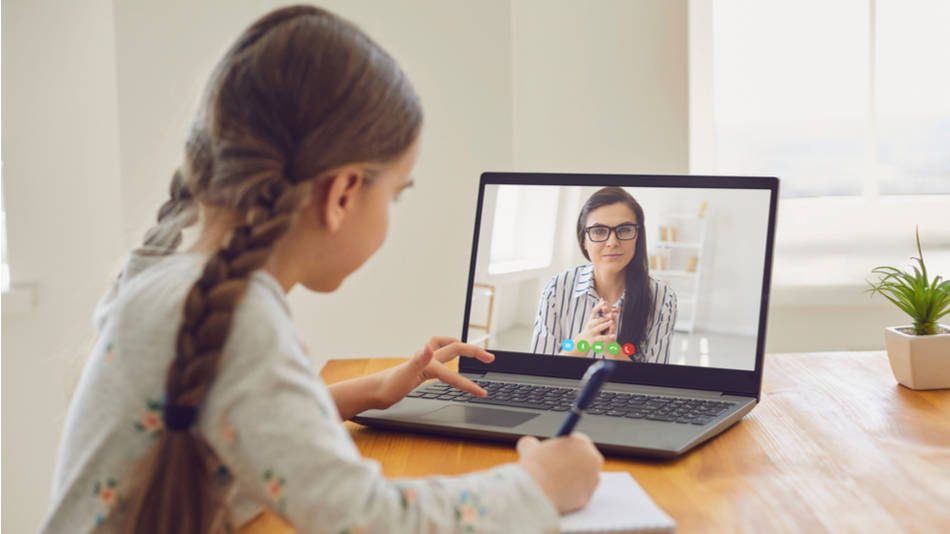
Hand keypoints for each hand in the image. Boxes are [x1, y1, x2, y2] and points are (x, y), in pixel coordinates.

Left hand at [374, 336, 494, 408]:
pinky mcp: (419, 369)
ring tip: (474, 352)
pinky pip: (440, 359)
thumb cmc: (386, 388)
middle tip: (490, 358)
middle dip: (474, 352)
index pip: (454, 373)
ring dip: (461, 347)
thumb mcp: (403, 376)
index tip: (482, 393)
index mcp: (428, 363)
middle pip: (455, 349)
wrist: (372, 392)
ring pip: (446, 349)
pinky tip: (449, 365)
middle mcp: (427, 359)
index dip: (468, 384)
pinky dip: (449, 357)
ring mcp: (423, 363)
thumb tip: (427, 346)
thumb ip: (417, 361)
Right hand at [516, 433, 603, 512]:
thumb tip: (529, 443)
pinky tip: (553, 494)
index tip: (557, 451)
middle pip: (584, 459)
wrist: (538, 494)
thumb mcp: (529, 448)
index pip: (578, 440)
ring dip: (571, 479)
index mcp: (582, 443)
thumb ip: (532, 443)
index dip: (566, 446)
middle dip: (572, 462)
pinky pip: (576, 495)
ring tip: (551, 482)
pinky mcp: (586, 500)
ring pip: (582, 478)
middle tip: (556, 465)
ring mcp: (592, 482)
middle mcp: (593, 461)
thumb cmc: (535, 467)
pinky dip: (567, 495)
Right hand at [562, 299, 616, 356]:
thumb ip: (598, 313)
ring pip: (600, 328)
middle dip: (606, 316)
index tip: (604, 302)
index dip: (599, 306)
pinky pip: (602, 338)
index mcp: (591, 320)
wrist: (581, 342)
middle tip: (613, 313)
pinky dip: (608, 337)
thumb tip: (602, 299)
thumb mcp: (591, 321)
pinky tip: (614, 335)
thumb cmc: (589, 330)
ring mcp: (592, 332)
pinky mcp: (594, 339)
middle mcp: (591, 325)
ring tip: (612, 322)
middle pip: (599, 319)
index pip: (594, 311)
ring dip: (606, 325)